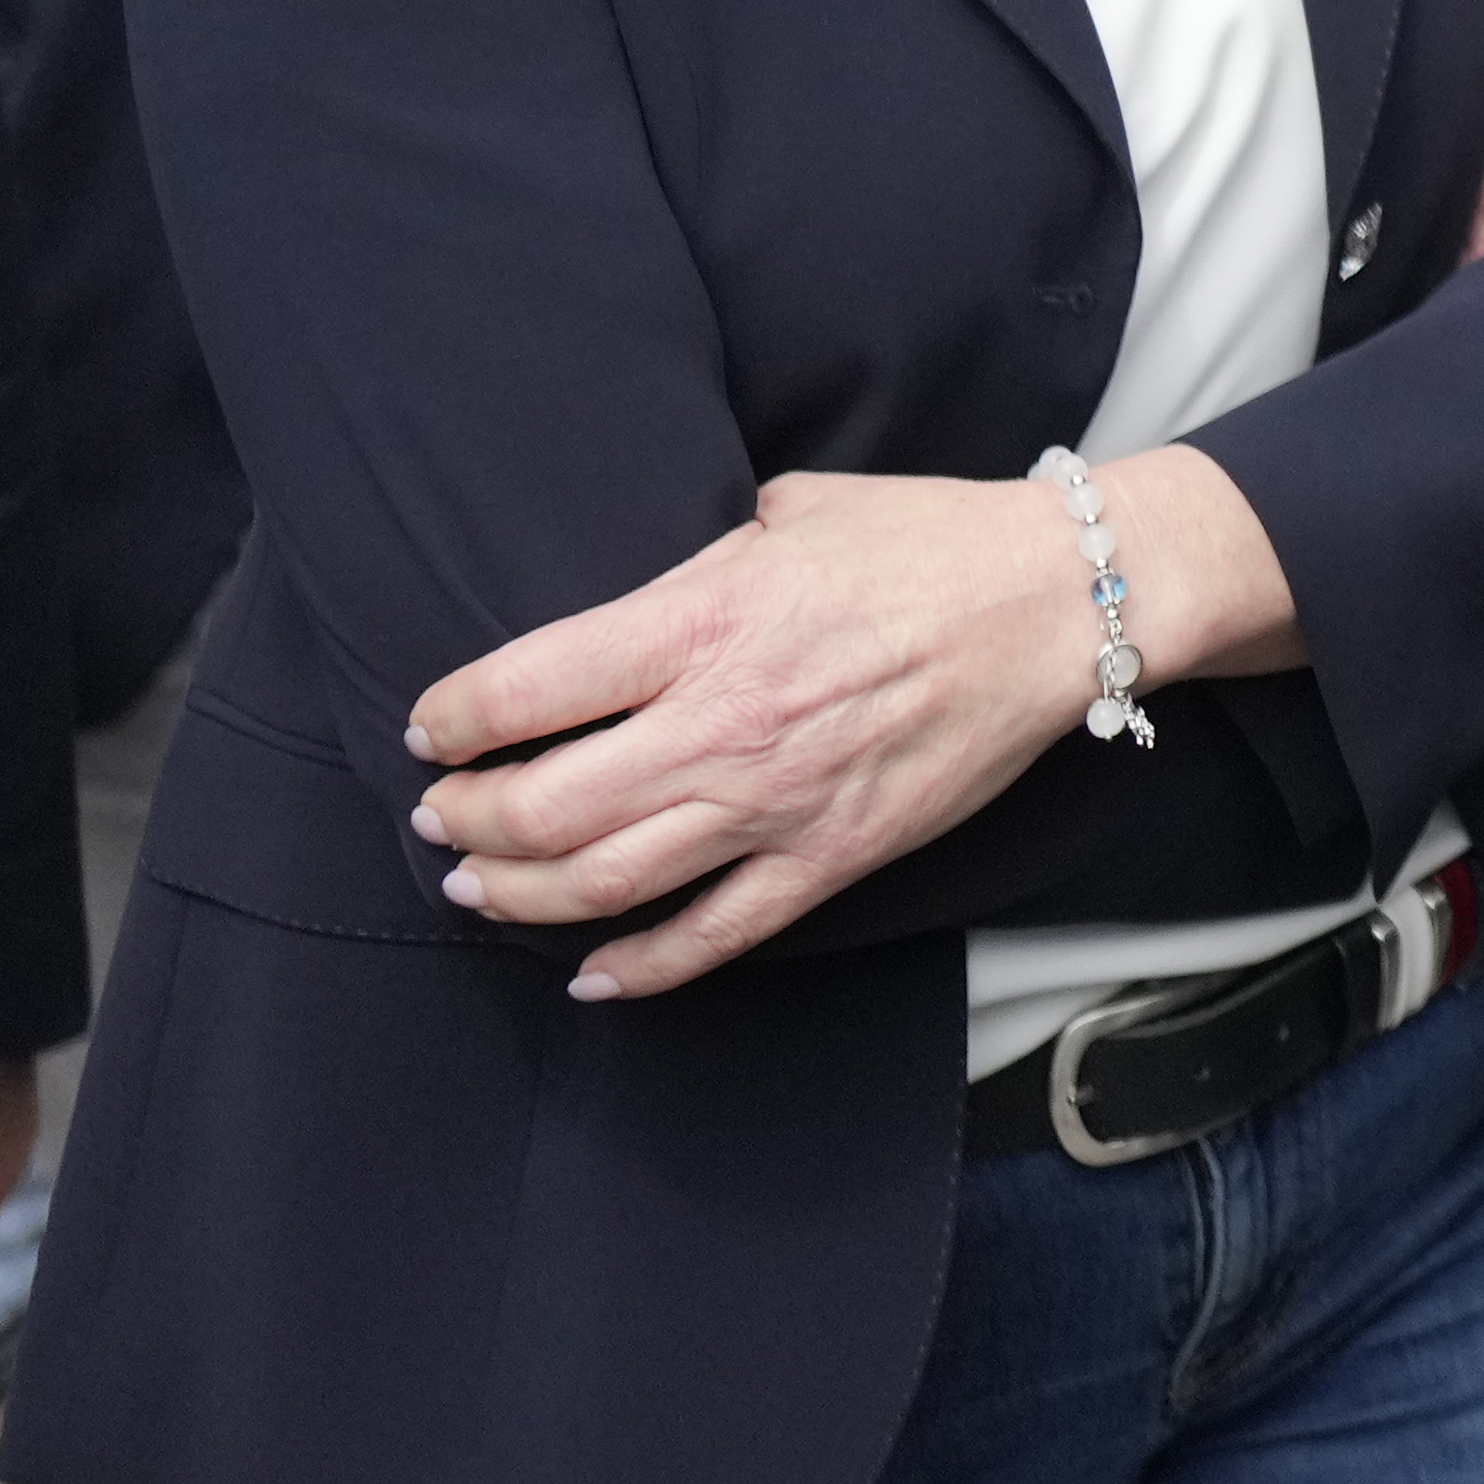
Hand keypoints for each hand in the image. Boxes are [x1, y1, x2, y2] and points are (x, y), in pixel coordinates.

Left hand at [405, 449, 1302, 1000]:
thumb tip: (623, 606)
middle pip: (544, 806)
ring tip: (476, 887)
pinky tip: (589, 974)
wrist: (1055, 604)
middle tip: (437, 818)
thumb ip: (688, 567)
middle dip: (465, 823)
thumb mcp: (782, 509)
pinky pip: (711, 937)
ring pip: (606, 883)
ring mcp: (777, 804)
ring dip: (519, 896)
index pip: (527, 687)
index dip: (452, 718)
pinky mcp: (830, 860)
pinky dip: (638, 971)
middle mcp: (724, 722)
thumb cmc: (920, 539)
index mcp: (701, 618)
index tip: (429, 728)